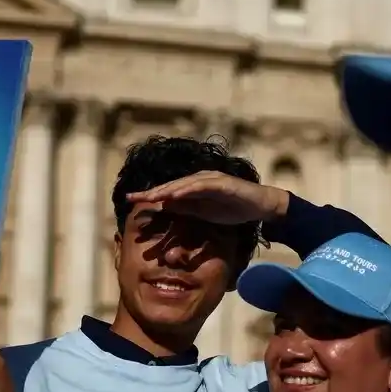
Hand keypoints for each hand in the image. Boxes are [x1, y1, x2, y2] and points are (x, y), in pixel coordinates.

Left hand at [126, 171, 289, 224]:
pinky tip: (175, 194)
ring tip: (150, 196)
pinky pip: (201, 186)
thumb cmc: (233, 208)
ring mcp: (210, 179)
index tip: (130, 200)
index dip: (149, 195)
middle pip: (171, 185)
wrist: (260, 206)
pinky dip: (187, 189)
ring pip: (183, 183)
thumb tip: (165, 206)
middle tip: (132, 197)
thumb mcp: (204, 212)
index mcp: (193, 187)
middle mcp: (199, 179)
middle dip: (151, 192)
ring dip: (166, 189)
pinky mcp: (222, 183)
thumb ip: (186, 208)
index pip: (168, 191)